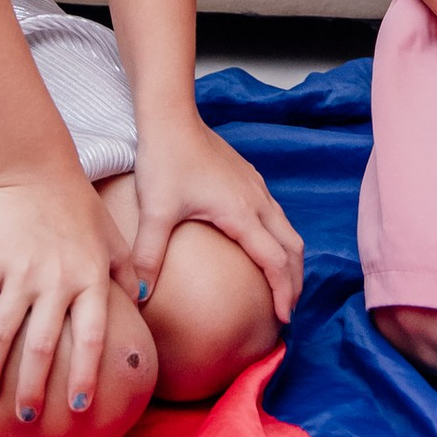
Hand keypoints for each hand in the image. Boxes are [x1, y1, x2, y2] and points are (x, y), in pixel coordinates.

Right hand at [0, 172, 130, 428]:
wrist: (38, 168)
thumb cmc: (79, 205)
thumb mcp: (112, 237)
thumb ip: (127, 271)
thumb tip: (143, 300)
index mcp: (91, 278)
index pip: (93, 337)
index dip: (86, 374)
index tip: (81, 406)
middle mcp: (58, 280)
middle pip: (44, 346)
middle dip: (34, 388)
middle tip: (28, 418)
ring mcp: (22, 271)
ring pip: (3, 332)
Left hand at [126, 111, 304, 323]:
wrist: (171, 117)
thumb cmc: (165, 159)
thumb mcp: (155, 211)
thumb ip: (149, 256)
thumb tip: (141, 298)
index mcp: (242, 213)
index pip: (275, 260)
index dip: (283, 292)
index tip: (283, 320)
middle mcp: (258, 201)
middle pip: (293, 247)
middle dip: (295, 280)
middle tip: (287, 311)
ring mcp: (256, 187)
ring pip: (287, 229)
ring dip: (290, 259)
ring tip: (281, 284)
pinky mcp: (248, 178)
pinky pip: (276, 215)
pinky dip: (280, 239)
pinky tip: (262, 246)